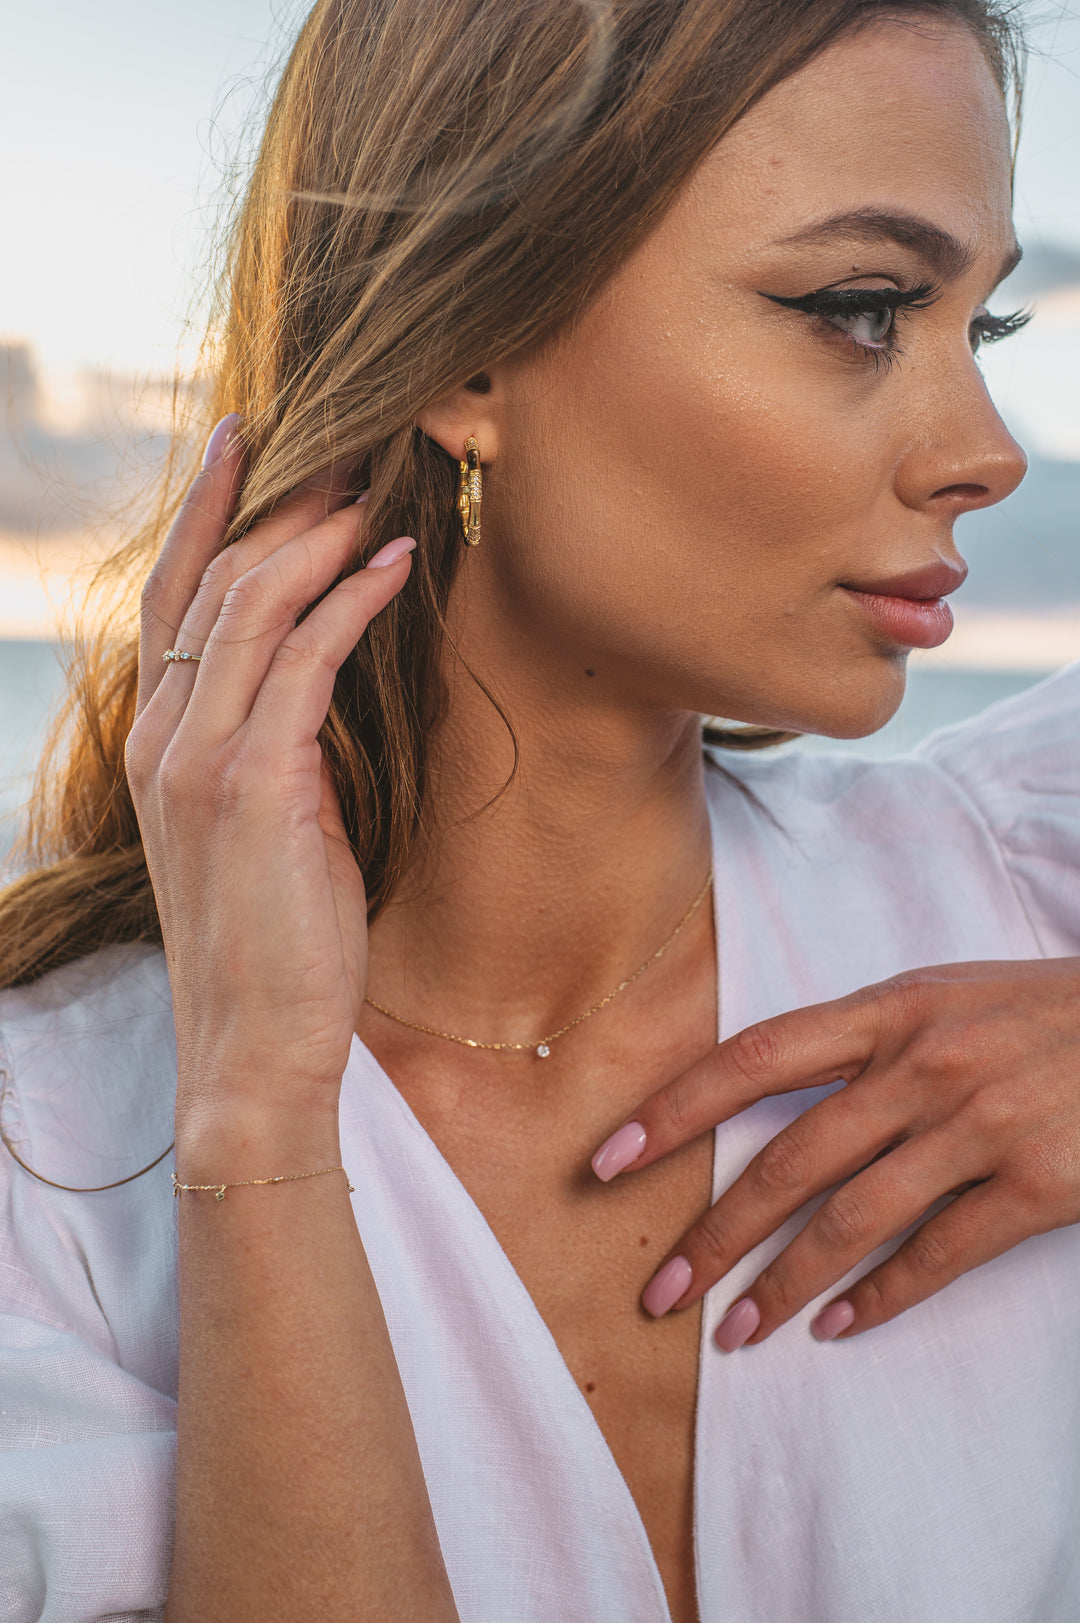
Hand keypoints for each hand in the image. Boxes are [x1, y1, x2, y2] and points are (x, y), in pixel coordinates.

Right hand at [125, 416, 414, 1131]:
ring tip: (378, 490)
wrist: (257, 1047)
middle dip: (275, 502)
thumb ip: (274, 749)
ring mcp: (198, 758)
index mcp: (160, 745)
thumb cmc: (276, 944)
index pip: (175, 599)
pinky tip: (397, 566)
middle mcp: (164, 738)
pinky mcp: (252, 783)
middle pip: (210, 580)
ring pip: (251, 603)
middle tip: (342, 443)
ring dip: (320, 535)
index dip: (208, 513)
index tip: (248, 442)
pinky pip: (304, 658)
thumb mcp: (267, 831)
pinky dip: (351, 601)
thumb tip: (320, 683)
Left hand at [590, 958, 1079, 1347]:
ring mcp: (980, 1125)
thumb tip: (770, 1086)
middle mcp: (924, 1064)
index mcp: (890, 1009)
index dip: (674, 1108)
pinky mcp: (1037, 1185)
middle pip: (789, 1159)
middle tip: (658, 1293)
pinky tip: (839, 1327)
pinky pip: (938, 1255)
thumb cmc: (1043, 1010)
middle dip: (712, 1233)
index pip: (754, 1057)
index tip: (609, 1158)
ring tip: (733, 1333)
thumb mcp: (946, 996)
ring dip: (782, 1285)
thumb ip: (864, 1038)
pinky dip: (881, 1298)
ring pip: (851, 1219)